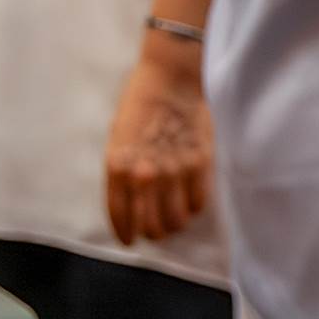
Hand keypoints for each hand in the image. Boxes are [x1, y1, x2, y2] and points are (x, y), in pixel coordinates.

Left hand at [103, 40, 214, 244]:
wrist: (171, 78)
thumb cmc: (140, 104)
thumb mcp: (118, 138)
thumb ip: (123, 171)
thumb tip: (132, 199)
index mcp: (118, 168)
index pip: (121, 216)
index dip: (126, 233)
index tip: (131, 240)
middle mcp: (145, 175)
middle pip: (151, 225)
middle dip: (152, 232)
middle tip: (156, 229)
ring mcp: (174, 171)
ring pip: (176, 220)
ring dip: (175, 224)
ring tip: (175, 219)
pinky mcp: (200, 164)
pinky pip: (198, 202)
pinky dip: (194, 207)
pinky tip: (190, 200)